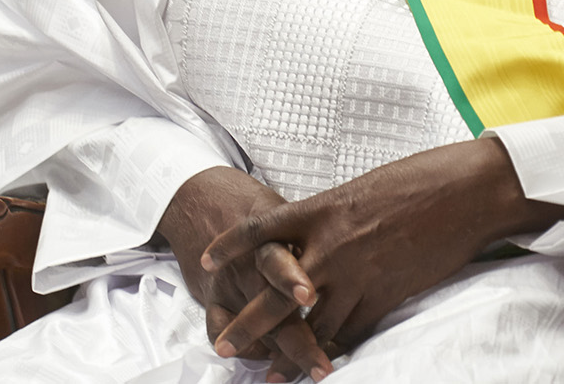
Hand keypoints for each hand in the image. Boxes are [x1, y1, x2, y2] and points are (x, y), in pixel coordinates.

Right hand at [158, 167, 330, 380]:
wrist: (201, 197)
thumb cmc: (255, 203)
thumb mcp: (290, 209)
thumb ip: (319, 237)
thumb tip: (362, 257)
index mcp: (271, 234)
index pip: (278, 259)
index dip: (291, 278)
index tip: (309, 297)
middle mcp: (247, 262)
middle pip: (272, 306)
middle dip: (299, 341)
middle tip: (320, 366)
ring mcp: (228, 282)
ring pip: (255, 327)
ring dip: (278, 355)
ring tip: (292, 376)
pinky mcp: (210, 296)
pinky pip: (218, 327)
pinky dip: (242, 347)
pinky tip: (259, 356)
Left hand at [200, 138, 563, 360]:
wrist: (465, 193)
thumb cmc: (418, 179)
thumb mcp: (361, 189)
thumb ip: (331, 217)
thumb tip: (311, 235)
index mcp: (321, 209)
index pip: (259, 230)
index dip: (228, 246)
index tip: (204, 259)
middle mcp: (330, 246)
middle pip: (275, 294)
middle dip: (248, 324)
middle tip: (223, 347)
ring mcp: (357, 276)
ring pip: (312, 326)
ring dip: (290, 355)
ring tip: (268, 378)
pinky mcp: (385, 296)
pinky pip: (352, 331)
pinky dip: (336, 350)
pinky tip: (323, 367)